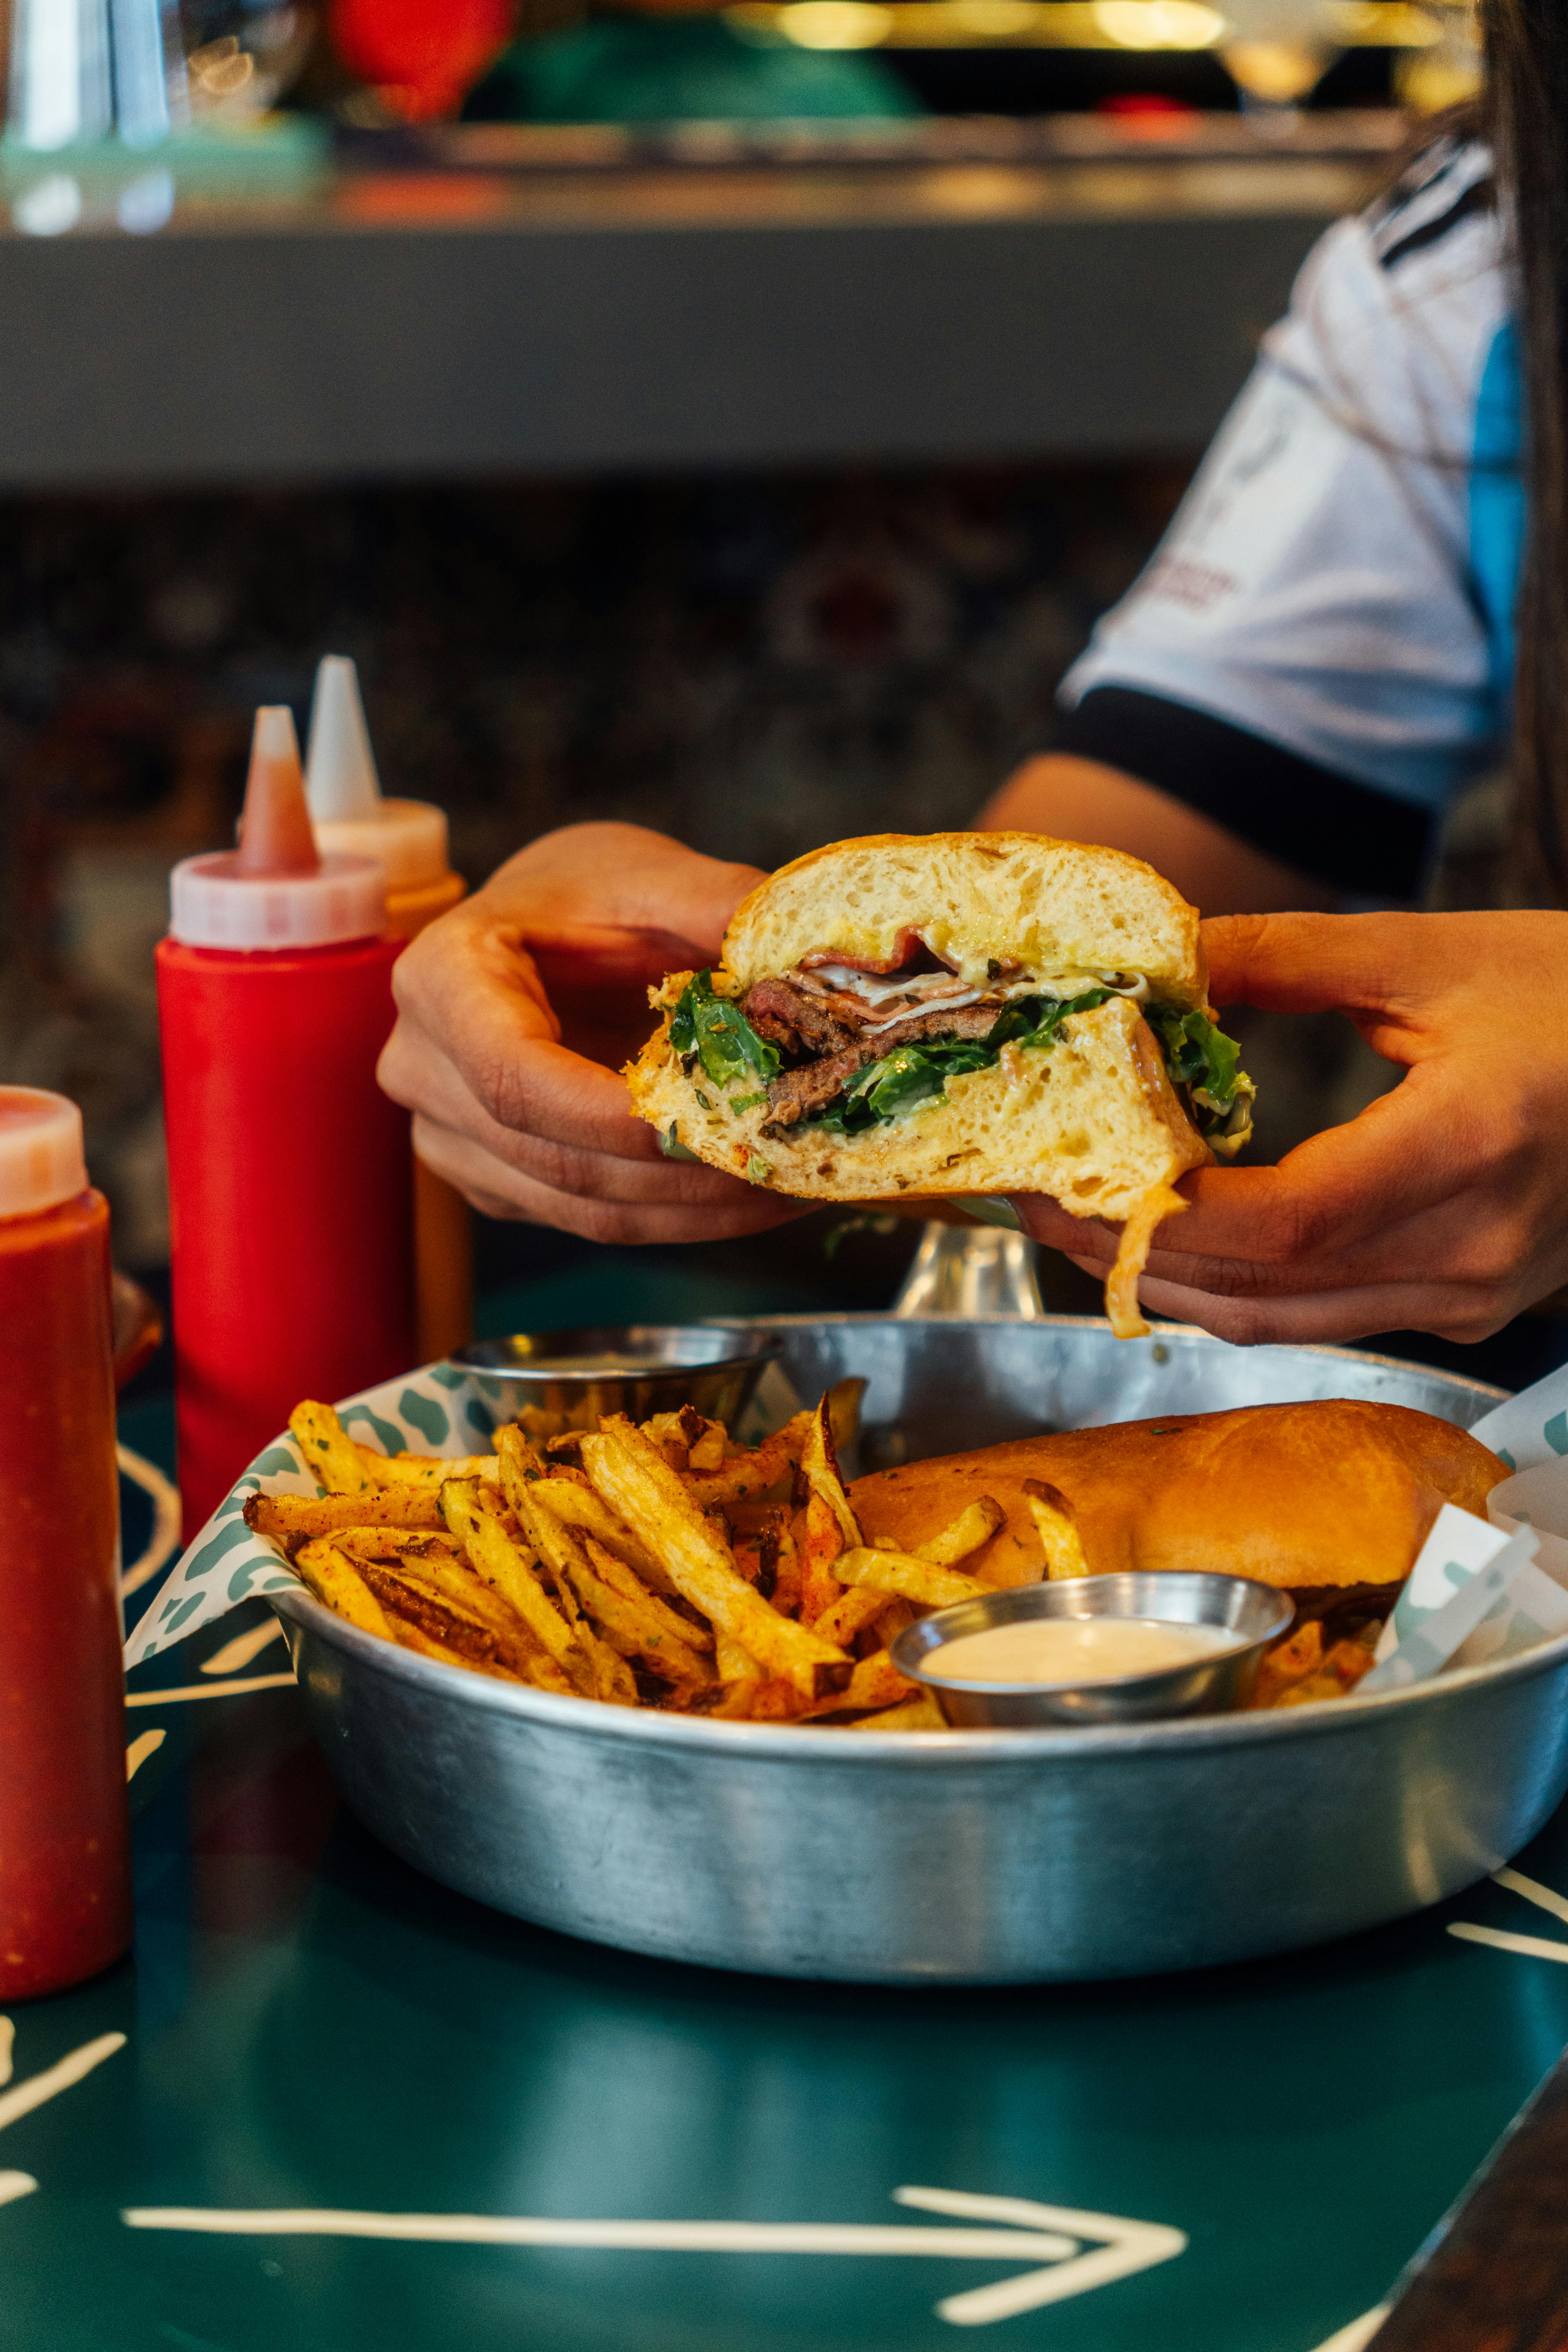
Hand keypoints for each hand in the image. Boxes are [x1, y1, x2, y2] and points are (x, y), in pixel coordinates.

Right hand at [379, 823, 803, 1244]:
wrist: (550, 928)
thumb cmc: (592, 894)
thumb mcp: (655, 877)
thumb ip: (724, 907)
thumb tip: (810, 952)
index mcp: (441, 980)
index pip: (516, 1079)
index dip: (617, 1121)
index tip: (721, 1127)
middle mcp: (424, 1070)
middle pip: (555, 1157)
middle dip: (688, 1174)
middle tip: (805, 1162)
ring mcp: (451, 1137)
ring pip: (584, 1206)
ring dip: (703, 1209)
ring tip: (808, 1180)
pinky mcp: (499, 1180)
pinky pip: (595, 1218)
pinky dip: (686, 1214)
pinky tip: (763, 1189)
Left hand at [1012, 910, 1567, 1344]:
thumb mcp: (1436, 954)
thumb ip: (1289, 957)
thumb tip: (1163, 958)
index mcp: (1471, 1145)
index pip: (1287, 1221)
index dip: (1163, 1213)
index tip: (1066, 1174)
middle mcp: (1472, 1248)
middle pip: (1262, 1287)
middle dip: (1129, 1252)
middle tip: (1030, 1193)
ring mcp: (1472, 1292)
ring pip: (1281, 1320)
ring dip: (1168, 1280)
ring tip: (1076, 1219)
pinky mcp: (1466, 1302)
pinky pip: (1322, 1313)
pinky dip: (1235, 1284)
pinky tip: (1172, 1235)